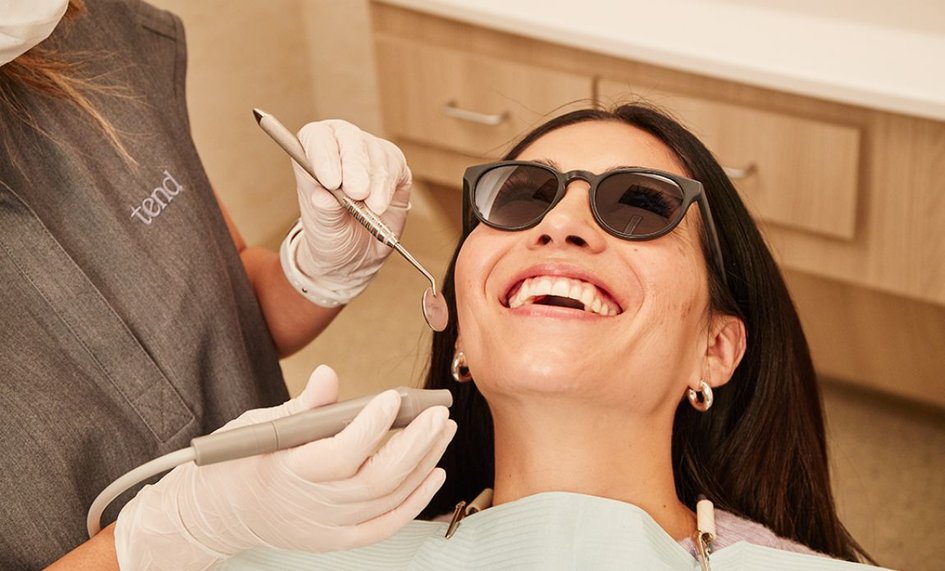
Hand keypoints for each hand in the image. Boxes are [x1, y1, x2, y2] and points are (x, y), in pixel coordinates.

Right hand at [115, 365, 454, 569]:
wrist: (218, 514)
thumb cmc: (240, 464)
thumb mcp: (260, 425)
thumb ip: (304, 405)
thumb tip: (329, 375)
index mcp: (288, 471)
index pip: (340, 454)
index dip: (371, 427)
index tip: (394, 398)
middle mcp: (311, 504)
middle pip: (375, 480)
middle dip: (414, 445)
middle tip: (437, 413)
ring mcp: (327, 526)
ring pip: (387, 500)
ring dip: (423, 464)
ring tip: (442, 432)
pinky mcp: (337, 539)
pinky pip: (385, 526)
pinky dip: (414, 501)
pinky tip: (433, 473)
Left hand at [291, 120, 411, 305]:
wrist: (357, 253)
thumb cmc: (332, 234)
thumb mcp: (323, 228)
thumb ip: (323, 210)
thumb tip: (323, 196)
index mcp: (313, 155)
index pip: (315, 137)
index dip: (323, 153)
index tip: (330, 181)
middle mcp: (341, 147)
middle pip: (348, 137)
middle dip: (354, 165)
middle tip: (357, 193)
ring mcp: (368, 153)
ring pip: (375, 151)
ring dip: (375, 180)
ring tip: (371, 208)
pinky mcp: (394, 165)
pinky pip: (395, 164)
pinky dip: (388, 186)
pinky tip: (380, 204)